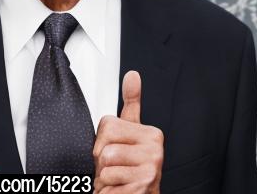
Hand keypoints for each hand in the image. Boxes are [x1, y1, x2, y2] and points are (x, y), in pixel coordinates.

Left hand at [93, 71, 162, 193]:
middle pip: (104, 147)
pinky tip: (121, 189)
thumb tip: (132, 75)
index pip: (107, 125)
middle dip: (101, 163)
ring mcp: (151, 168)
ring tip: (118, 180)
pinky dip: (109, 190)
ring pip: (105, 166)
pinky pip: (109, 182)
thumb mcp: (131, 133)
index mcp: (152, 133)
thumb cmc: (131, 169)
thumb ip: (131, 104)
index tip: (117, 151)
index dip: (102, 142)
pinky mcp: (143, 185)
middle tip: (116, 169)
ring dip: (105, 179)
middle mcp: (155, 149)